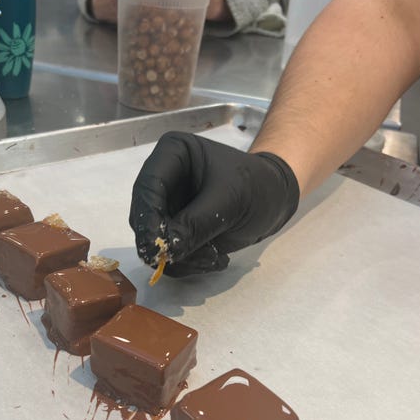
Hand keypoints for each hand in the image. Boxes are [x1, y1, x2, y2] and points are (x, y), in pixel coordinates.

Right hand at [129, 132, 299, 276]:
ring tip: (215, 257)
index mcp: (172, 154)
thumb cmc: (258, 186)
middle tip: (201, 257)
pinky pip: (168, 255)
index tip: (156, 247)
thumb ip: (197, 224)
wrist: (275, 200)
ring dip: (182, 259)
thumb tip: (165, 251)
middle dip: (169, 243)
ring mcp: (167, 208)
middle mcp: (163, 181)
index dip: (147, 218)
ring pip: (154, 242)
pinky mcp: (174, 231)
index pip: (147, 187)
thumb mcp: (231, 201)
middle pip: (143, 218)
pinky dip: (189, 264)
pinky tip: (215, 258)